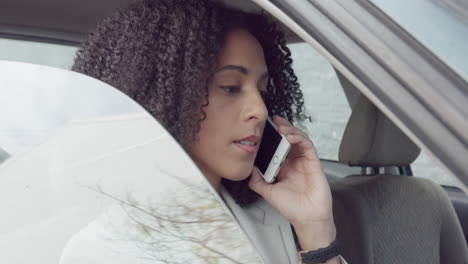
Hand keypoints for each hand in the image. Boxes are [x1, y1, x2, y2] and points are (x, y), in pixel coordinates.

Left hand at [249, 115, 335, 249]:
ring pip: (299, 139)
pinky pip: (308, 146)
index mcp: (284, 168)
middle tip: (273, 121)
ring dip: (290, 131)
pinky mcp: (314, 163)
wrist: (308, 219)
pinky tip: (291, 137)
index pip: (278, 147)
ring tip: (281, 128)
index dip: (272, 138)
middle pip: (289, 140)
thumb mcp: (268, 193)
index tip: (264, 130)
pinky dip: (300, 139)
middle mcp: (294, 162)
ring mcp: (304, 162)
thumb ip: (258, 181)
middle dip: (282, 128)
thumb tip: (249, 170)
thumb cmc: (292, 208)